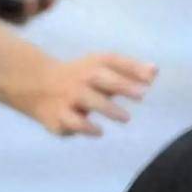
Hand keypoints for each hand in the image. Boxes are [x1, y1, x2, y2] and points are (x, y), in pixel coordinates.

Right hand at [23, 54, 156, 135]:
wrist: (36, 86)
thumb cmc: (82, 78)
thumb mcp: (103, 70)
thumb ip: (129, 70)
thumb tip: (155, 71)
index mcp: (92, 65)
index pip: (113, 61)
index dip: (132, 68)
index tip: (151, 78)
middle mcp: (81, 78)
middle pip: (100, 77)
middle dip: (122, 84)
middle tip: (143, 95)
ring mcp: (68, 97)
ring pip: (88, 99)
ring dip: (108, 108)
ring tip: (126, 118)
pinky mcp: (59, 116)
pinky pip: (72, 121)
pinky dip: (86, 127)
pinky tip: (99, 131)